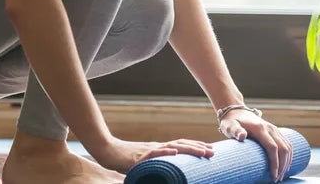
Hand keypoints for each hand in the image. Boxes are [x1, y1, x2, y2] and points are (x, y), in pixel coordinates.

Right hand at [90, 136, 215, 172]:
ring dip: (190, 149)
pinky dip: (166, 152)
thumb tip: (165, 174)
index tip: (209, 150)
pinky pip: (155, 153)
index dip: (195, 147)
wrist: (106, 151)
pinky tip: (176, 152)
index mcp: (159, 150)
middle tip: (213, 152)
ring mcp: (150, 150)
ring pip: (173, 148)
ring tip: (203, 152)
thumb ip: (154, 166)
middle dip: (198, 148)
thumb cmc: (123, 160)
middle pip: (182, 145)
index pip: (181, 147)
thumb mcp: (143, 164)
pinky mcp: (140, 156)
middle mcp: (157, 147)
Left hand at [218, 110, 293, 182]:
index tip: (273, 176)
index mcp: (260, 128)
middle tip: (276, 179)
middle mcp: (270, 128)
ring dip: (286, 162)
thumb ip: (235, 130)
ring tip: (280, 175)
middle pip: (283, 149)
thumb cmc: (231, 122)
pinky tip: (286, 166)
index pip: (272, 147)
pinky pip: (287, 144)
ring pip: (287, 147)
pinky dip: (289, 156)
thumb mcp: (229, 126)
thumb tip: (242, 136)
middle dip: (282, 166)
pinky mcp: (275, 132)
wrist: (236, 111)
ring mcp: (274, 129)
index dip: (275, 163)